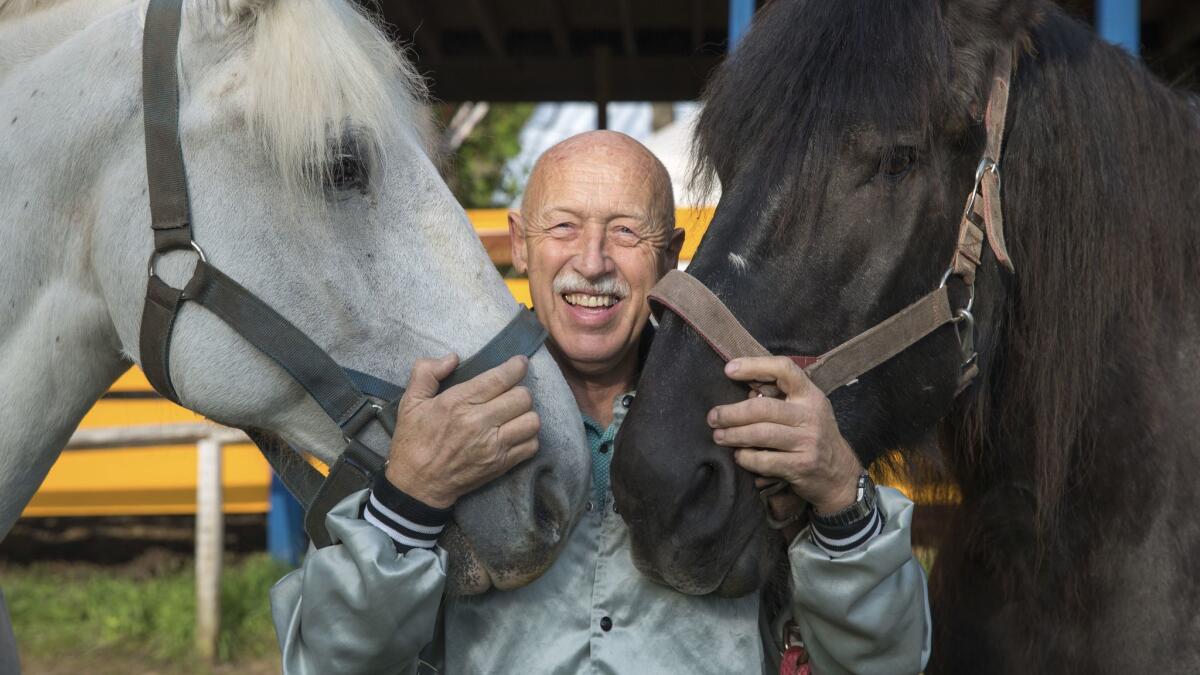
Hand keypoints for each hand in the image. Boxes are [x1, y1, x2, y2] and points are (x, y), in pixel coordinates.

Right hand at [384, 354, 539, 508]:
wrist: (417, 485)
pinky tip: (515, 433)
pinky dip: (528, 437)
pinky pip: (531, 445)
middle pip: (522, 397)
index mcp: (457, 403)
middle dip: (520, 390)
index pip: (500, 378)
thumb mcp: (410, 402)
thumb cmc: (413, 441)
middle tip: (511, 392)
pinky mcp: (501, 464)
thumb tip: (453, 358)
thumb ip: (426, 372)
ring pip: (531, 421)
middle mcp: (479, 422)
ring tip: (515, 413)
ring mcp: (493, 446)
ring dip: (526, 414)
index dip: (516, 367)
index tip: (520, 363)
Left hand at [707, 356, 862, 514]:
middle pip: (764, 407)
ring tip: (718, 436)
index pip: (784, 370)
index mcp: (810, 395)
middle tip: (713, 417)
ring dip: (734, 435)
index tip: (729, 370)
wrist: (840, 475)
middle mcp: (811, 415)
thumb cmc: (814, 437)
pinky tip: (738, 456)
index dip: (754, 366)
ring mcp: (808, 442)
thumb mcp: (806, 411)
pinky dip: (746, 458)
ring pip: (762, 434)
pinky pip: (765, 460)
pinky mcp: (801, 466)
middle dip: (732, 413)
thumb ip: (781, 398)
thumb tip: (744, 390)